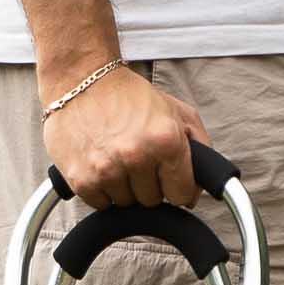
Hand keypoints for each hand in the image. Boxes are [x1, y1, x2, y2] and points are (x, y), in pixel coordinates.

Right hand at [41, 64, 208, 208]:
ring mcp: (107, 169)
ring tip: (117, 158)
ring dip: (124, 187)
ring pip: (126, 204)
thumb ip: (201, 148)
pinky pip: (101, 204)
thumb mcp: (177, 111)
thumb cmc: (129, 96)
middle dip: (148, 184)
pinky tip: (100, 164)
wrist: (82, 80)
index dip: (176, 186)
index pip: (181, 194)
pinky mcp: (82, 179)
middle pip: (152, 201)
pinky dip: (102, 190)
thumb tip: (198, 189)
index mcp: (166, 140)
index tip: (167, 176)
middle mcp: (136, 156)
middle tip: (137, 158)